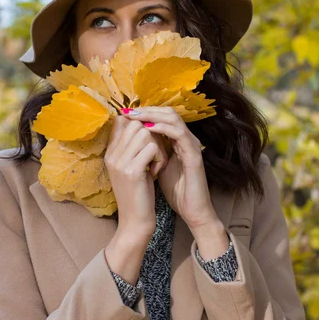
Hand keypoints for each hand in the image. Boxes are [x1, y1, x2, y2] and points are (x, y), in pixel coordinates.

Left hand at [120, 106, 218, 231]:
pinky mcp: (195, 155)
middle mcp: (185, 140)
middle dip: (147, 110)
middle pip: (168, 113)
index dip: (145, 113)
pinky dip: (164, 129)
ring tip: (136, 116)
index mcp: (177, 141)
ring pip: (174, 119)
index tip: (125, 113)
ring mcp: (192, 146)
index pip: (162, 117)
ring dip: (153, 115)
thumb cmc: (176, 191)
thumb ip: (149, 153)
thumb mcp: (157, 167)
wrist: (192, 210)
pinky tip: (149, 129)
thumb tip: (130, 143)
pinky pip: (180, 135)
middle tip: (128, 110)